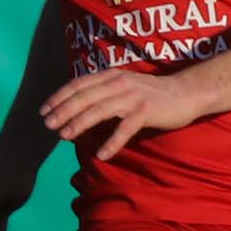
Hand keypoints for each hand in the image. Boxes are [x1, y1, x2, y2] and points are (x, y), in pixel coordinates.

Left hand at [40, 67, 205, 159]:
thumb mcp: (124, 87)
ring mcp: (133, 97)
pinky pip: (125, 129)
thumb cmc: (152, 94)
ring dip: (79, 123)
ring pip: (99, 110)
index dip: (59, 97)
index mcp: (111, 76)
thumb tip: (77, 109)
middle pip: (85, 97)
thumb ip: (103, 94)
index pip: (79, 85)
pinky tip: (101, 154)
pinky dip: (112, 142)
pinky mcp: (146, 111)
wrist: (186, 92)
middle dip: (63, 111)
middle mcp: (119, 83)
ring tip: (64, 136)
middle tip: (48, 125)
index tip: (44, 110)